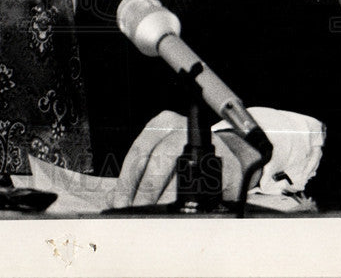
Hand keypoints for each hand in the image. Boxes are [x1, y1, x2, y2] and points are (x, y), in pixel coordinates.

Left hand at [107, 111, 248, 207]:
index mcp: (161, 124)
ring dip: (167, 198)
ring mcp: (206, 143)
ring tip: (155, 216)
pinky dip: (194, 201)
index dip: (127, 180)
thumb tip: (111, 199)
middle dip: (145, 191)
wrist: (228, 156)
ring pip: (182, 173)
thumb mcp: (158, 158)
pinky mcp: (225, 162)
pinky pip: (206, 185)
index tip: (120, 202)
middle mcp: (183, 128)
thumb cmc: (185, 158)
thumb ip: (136, 177)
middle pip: (159, 160)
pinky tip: (183, 212)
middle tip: (136, 212)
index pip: (139, 151)